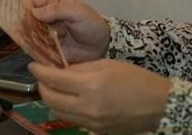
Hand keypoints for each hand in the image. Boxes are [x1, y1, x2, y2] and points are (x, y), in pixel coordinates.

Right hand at [22, 0, 109, 63]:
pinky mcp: (47, 50)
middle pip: (26, 20)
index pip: (31, 2)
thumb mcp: (78, 12)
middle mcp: (45, 19)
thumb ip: (58, 10)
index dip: (22, 8)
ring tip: (35, 44)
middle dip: (24, 26)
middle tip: (29, 32)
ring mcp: (45, 35)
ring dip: (30, 39)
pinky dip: (35, 51)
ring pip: (29, 35)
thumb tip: (35, 12)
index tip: (19, 16)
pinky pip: (36, 50)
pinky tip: (38, 53)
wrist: (103, 46)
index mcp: (52, 3)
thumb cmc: (92, 24)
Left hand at [28, 59, 169, 133]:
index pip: (54, 79)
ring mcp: (90, 123)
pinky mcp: (95, 132)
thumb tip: (61, 70)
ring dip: (51, 99)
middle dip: (42, 86)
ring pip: (58, 113)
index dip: (39, 71)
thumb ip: (81, 68)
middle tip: (42, 76)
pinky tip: (71, 99)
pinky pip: (72, 120)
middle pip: (50, 99)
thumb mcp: (108, 64)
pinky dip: (66, 109)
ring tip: (55, 87)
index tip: (33, 65)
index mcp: (90, 86)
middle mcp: (87, 107)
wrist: (158, 105)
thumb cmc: (135, 78)